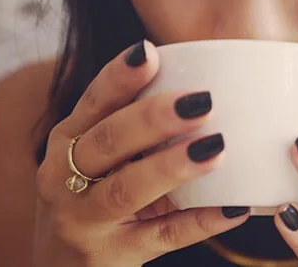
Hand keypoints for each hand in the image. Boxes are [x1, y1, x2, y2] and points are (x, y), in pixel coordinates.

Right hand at [32, 40, 249, 266]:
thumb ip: (133, 125)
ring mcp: (84, 220)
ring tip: (215, 147)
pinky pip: (161, 237)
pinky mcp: (110, 256)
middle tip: (201, 101)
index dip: (118, 77)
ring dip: (172, 166)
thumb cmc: (93, 196)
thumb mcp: (97, 158)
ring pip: (127, 189)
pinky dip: (200, 222)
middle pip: (107, 142)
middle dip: (152, 119)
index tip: (149, 52)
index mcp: (66, 140)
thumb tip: (207, 80)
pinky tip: (234, 208)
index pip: (92, 102)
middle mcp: (63, 178)